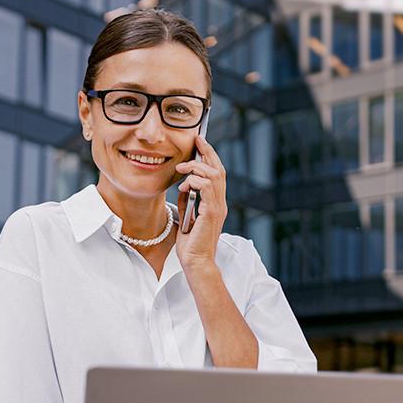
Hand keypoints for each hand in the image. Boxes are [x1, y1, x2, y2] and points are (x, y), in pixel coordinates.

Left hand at [173, 134, 227, 269]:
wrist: (195, 262)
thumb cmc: (190, 244)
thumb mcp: (186, 216)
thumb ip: (187, 200)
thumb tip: (183, 185)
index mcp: (216, 203)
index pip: (216, 174)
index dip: (209, 157)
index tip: (200, 144)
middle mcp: (220, 203)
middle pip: (219, 169)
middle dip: (207, 152)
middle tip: (197, 140)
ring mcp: (218, 207)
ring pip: (214, 175)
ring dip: (196, 168)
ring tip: (181, 169)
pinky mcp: (212, 213)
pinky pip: (206, 187)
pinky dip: (194, 181)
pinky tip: (184, 185)